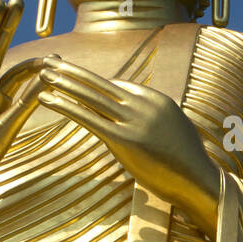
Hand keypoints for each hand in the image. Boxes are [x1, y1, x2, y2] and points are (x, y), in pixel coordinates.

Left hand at [38, 59, 221, 232]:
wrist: (199, 180)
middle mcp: (144, 105)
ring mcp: (134, 121)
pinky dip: (65, 106)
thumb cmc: (187, 163)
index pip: (118, 86)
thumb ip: (156, 121)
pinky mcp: (124, 140)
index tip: (73, 74)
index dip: (92, 81)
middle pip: (101, 83)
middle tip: (50, 61)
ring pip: (91, 96)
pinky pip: (88, 118)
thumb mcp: (174, 132)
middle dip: (73, 71)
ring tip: (43, 74)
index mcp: (156, 100)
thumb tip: (146, 122)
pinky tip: (48, 98)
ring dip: (64, 83)